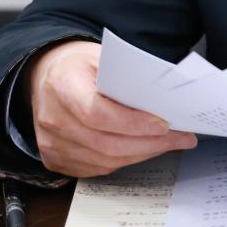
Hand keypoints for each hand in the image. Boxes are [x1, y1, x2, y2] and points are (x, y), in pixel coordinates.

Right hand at [25, 40, 197, 176]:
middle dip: (149, 144)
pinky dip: (124, 161)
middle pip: (104, 143)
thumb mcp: (104, 58)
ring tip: (169, 144)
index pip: (97, 114)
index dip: (133, 123)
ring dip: (142, 154)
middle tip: (180, 138)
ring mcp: (51, 143)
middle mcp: (52, 118)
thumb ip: (128, 78)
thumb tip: (165, 100)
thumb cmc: (80, 65)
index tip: (163, 125)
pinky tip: (143, 150)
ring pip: (104, 160)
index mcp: (63, 85)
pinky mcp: (54, 159)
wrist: (47, 76)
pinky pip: (96, 168)